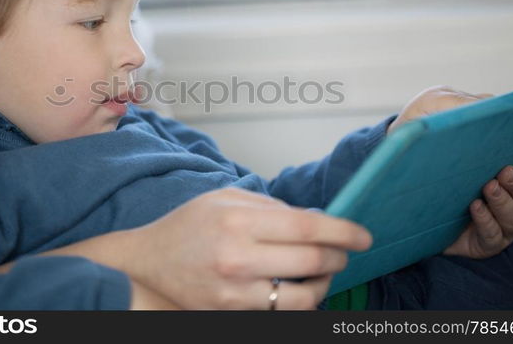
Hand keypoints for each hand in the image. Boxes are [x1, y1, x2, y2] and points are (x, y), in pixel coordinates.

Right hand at [124, 187, 371, 309]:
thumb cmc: (188, 225)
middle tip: (343, 251)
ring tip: (322, 272)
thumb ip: (271, 206)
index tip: (363, 236)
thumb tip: (314, 219)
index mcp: (239, 221)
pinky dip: (299, 300)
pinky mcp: (233, 315)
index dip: (343, 231)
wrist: (150, 262)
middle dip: (338, 256)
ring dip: (324, 284)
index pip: (308, 227)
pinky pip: (282, 313)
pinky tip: (297, 286)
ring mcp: (236, 293)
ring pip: (304, 297)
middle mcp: (239, 258)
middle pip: (312, 261)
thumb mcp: (225, 198)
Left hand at [385, 84, 512, 258]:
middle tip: (504, 171)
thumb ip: (459, 105)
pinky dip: (487, 221)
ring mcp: (495, 217)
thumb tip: (487, 105)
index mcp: (500, 162)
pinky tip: (474, 207)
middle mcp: (504, 191)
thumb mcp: (432, 111)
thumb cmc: (418, 143)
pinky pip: (493, 235)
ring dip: (504, 201)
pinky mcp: (480, 239)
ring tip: (487, 188)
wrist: (389, 181)